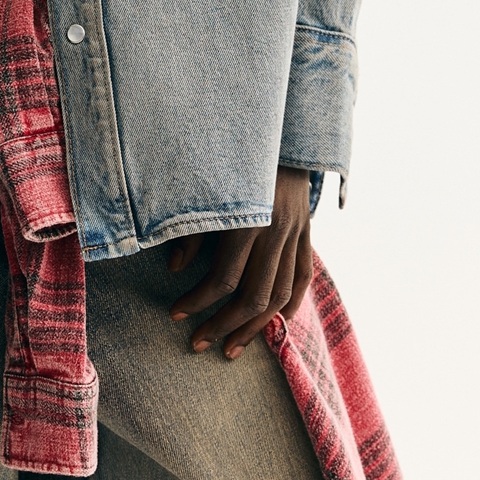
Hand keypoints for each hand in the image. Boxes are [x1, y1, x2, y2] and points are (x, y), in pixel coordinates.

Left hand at [166, 166, 314, 357]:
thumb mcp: (204, 189)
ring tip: (231, 348)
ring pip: (280, 294)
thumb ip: (189, 229)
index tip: (175, 315)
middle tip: (198, 343)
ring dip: (254, 326)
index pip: (223, 279)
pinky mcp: (307, 231)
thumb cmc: (229, 159)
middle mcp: (275, 231)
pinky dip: (290, 304)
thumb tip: (172, 270)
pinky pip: (302, 277)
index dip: (197, 301)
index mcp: (247, 220)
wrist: (276, 131)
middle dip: (223, 325)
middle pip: (253, 296)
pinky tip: (274, 324)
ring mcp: (295, 233)